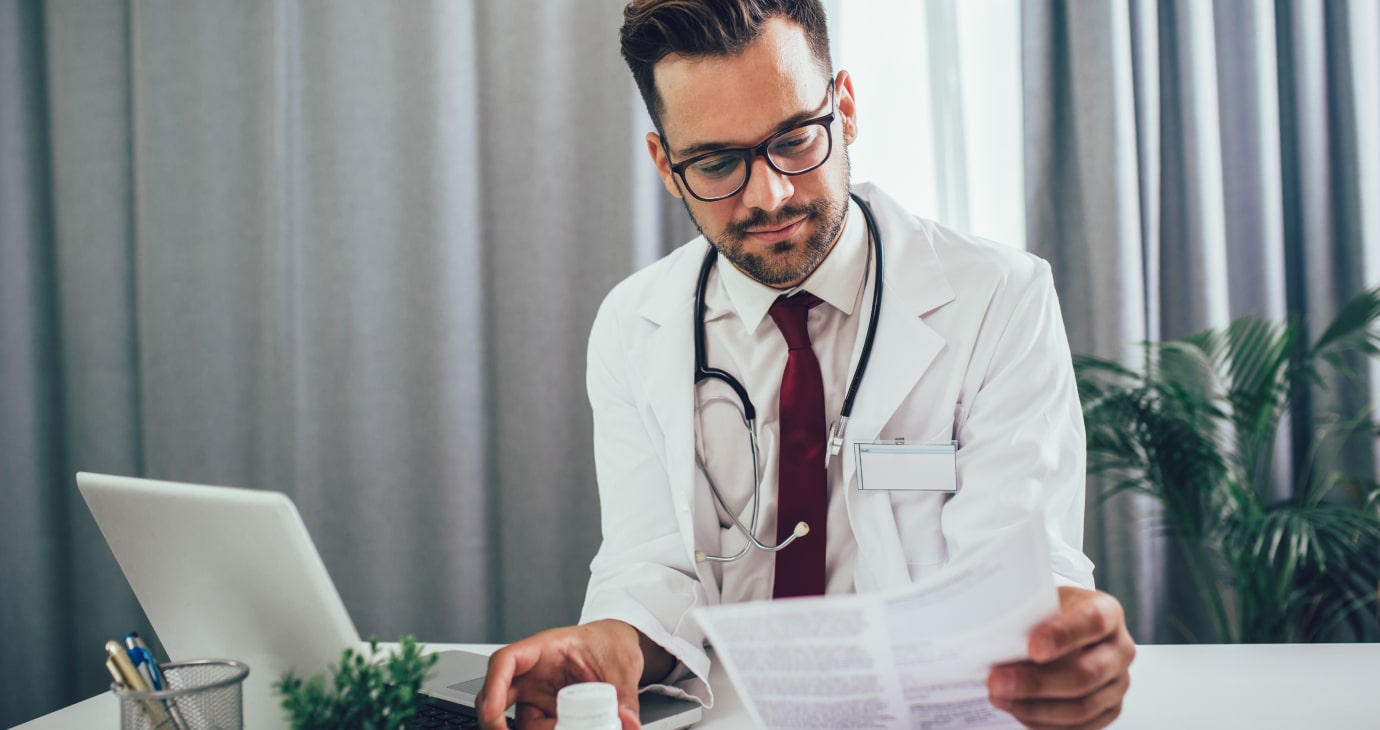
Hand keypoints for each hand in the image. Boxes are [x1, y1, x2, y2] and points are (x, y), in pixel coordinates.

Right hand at [476, 619, 665, 729]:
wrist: (616, 647)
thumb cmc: (610, 644)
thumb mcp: (623, 668)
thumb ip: (624, 698)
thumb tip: (628, 723)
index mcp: (546, 647)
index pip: (506, 661)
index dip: (494, 685)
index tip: (493, 711)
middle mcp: (533, 671)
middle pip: (496, 693)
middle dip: (493, 720)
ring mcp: (535, 691)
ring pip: (513, 717)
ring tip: (558, 728)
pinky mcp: (542, 709)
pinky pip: (533, 727)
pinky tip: (560, 729)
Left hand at [987, 586, 1135, 728]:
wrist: (1066, 628)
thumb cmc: (1052, 614)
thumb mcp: (1042, 602)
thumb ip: (1028, 617)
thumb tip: (996, 641)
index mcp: (1107, 611)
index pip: (1093, 621)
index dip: (1064, 636)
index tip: (1033, 648)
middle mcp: (1120, 648)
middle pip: (1086, 673)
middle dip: (1036, 682)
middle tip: (997, 681)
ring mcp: (1118, 682)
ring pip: (1082, 706)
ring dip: (1034, 708)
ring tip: (999, 698)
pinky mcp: (1109, 709)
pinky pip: (1081, 726)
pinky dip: (1045, 724)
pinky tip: (1018, 712)